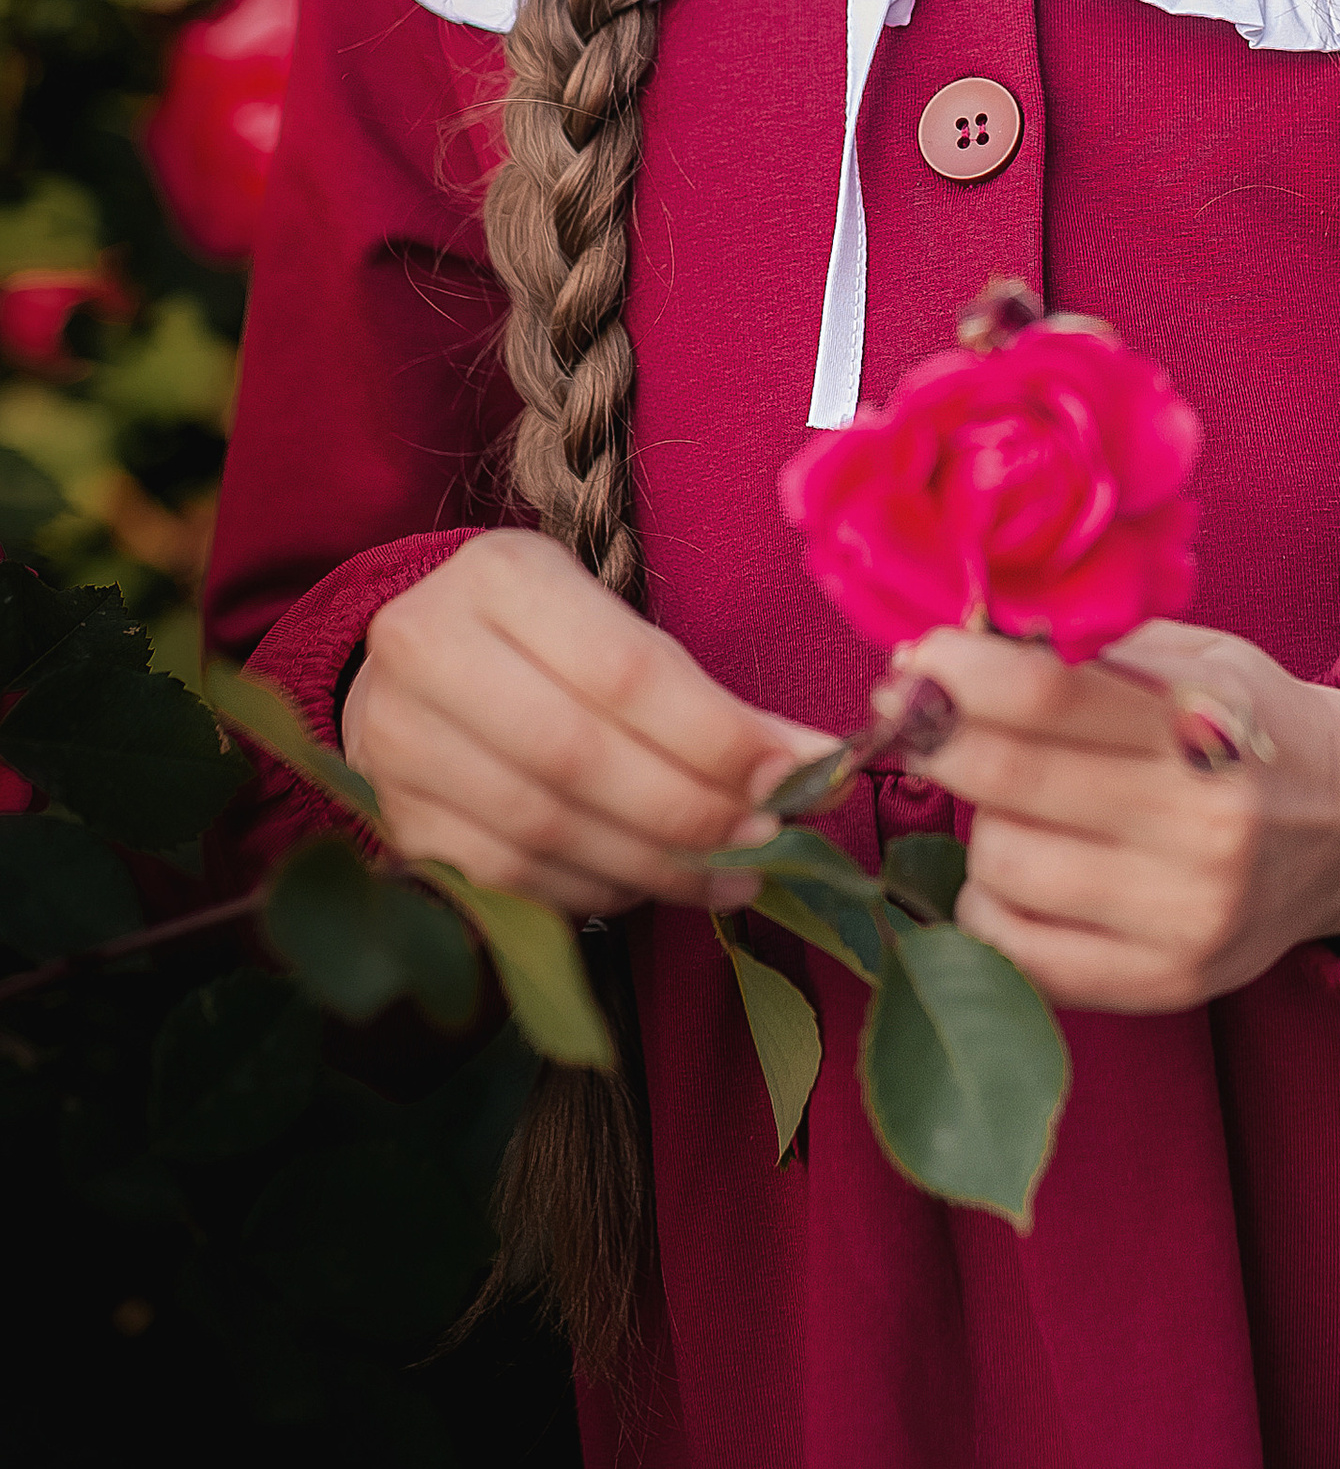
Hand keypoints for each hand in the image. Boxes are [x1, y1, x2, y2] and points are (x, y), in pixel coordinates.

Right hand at [341, 529, 839, 917]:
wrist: (417, 669)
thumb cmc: (545, 640)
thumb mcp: (618, 628)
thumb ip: (705, 697)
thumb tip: (812, 767)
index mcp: (499, 577)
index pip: (623, 671)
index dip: (715, 735)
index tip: (795, 774)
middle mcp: (427, 652)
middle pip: (578, 756)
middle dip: (690, 810)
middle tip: (768, 841)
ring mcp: (398, 744)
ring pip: (544, 828)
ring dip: (654, 865)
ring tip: (732, 876)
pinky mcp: (398, 823)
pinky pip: (510, 878)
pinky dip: (595, 891)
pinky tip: (650, 885)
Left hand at [892, 619, 1339, 1014]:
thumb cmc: (1252, 727)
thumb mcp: (1197, 658)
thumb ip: (1090, 650)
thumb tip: (959, 646)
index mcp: (1210, 724)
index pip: (1047, 695)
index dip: (956, 676)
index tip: (913, 664)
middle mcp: (1205, 827)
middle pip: (1008, 783)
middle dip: (936, 740)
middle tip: (913, 718)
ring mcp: (1186, 916)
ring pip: (1000, 868)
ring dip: (980, 826)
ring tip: (1015, 805)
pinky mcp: (1167, 985)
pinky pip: (1016, 951)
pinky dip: (992, 906)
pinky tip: (1022, 873)